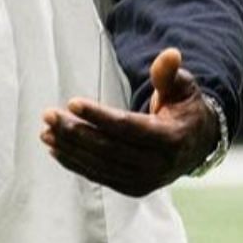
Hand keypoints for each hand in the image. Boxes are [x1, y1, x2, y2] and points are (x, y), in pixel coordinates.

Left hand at [40, 48, 220, 196]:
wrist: (197, 145)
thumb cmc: (184, 109)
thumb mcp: (183, 87)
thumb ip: (169, 73)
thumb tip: (170, 53)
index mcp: (172, 138)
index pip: (128, 128)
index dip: (99, 116)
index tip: (72, 102)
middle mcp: (159, 165)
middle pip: (109, 148)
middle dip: (75, 132)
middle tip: (49, 115)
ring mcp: (145, 180)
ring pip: (100, 164)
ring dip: (69, 148)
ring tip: (45, 132)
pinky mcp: (133, 188)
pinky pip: (99, 175)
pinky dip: (76, 163)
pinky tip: (57, 149)